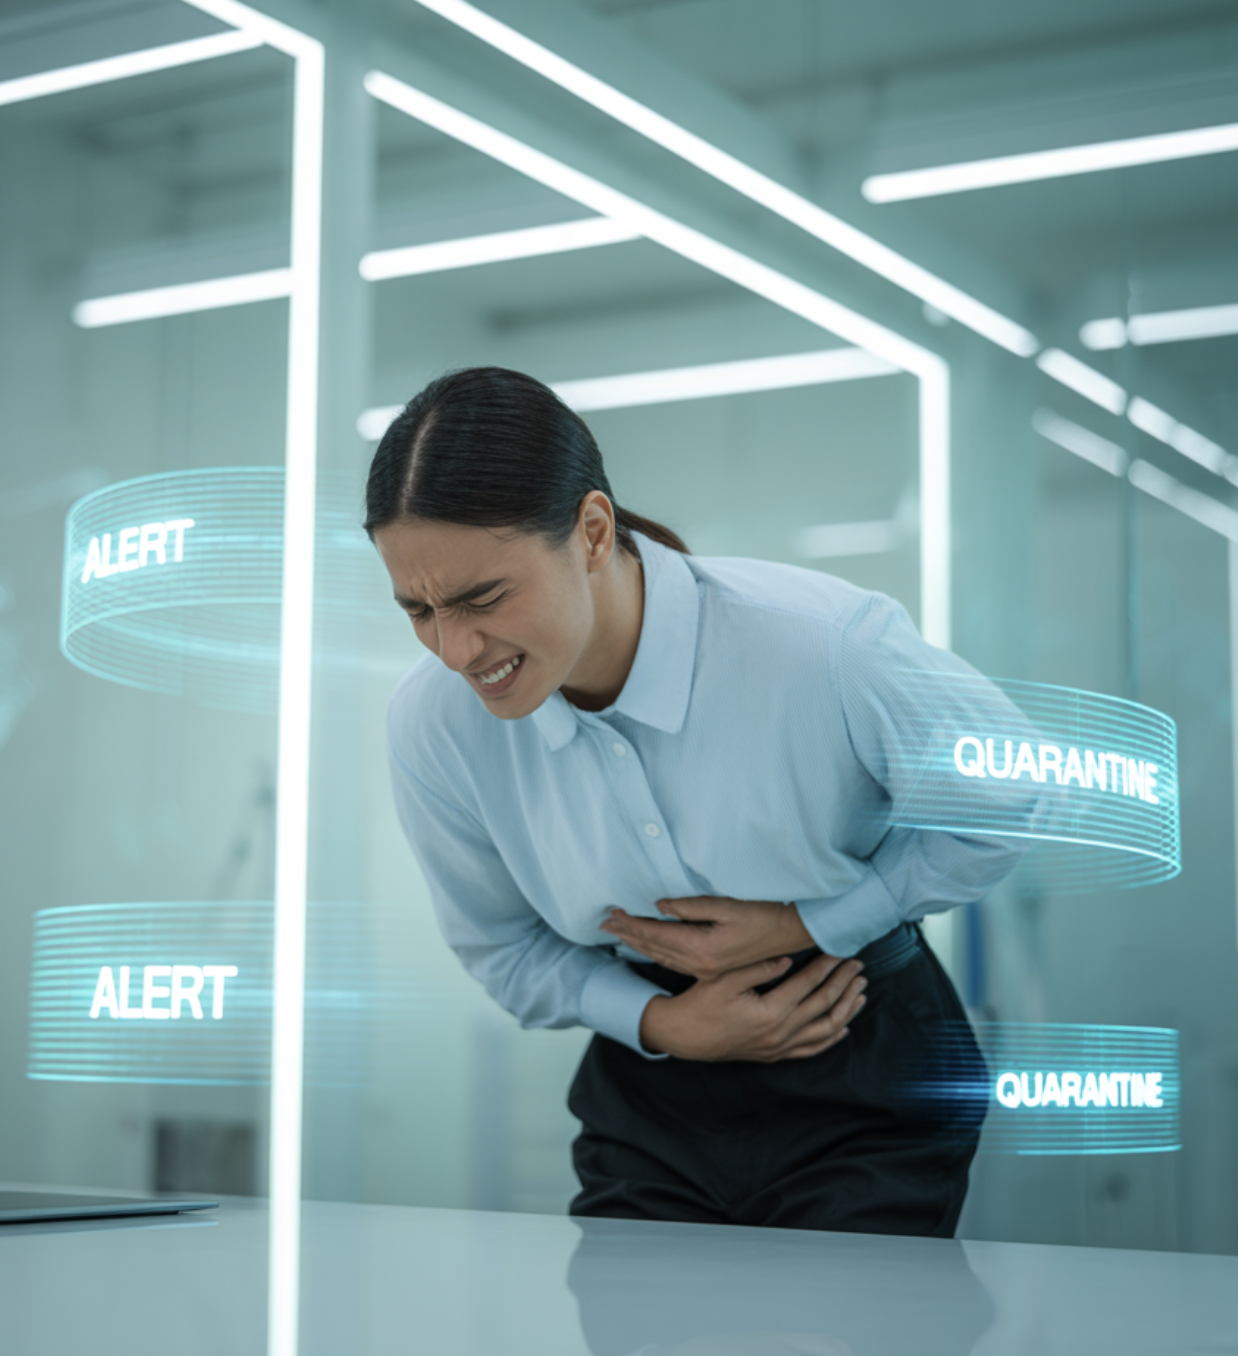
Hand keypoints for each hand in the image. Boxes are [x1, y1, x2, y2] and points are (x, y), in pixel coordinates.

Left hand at [600, 896, 813, 979]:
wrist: (794, 933)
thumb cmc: (765, 914)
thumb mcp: (727, 905)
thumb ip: (691, 906)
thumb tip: (659, 906)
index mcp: (702, 949)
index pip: (656, 935)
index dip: (632, 924)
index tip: (611, 913)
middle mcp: (700, 964)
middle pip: (654, 948)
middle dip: (628, 934)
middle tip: (604, 923)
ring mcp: (706, 969)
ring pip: (662, 956)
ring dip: (638, 944)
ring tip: (618, 933)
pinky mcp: (712, 968)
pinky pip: (674, 961)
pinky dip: (656, 951)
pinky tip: (649, 946)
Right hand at [638, 951, 866, 1061]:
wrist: (684, 1036)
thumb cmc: (701, 1003)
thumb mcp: (725, 978)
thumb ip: (758, 968)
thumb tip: (788, 958)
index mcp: (771, 1012)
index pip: (809, 984)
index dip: (828, 966)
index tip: (842, 951)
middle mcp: (780, 1034)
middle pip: (824, 1007)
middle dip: (844, 984)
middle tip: (859, 967)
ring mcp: (779, 1048)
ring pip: (825, 1031)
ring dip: (846, 1010)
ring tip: (861, 992)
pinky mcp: (774, 1055)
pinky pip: (812, 1050)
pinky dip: (831, 1039)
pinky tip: (842, 1027)